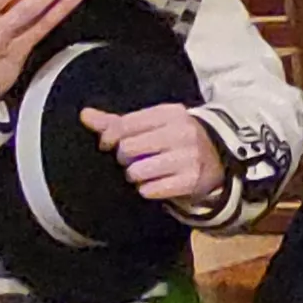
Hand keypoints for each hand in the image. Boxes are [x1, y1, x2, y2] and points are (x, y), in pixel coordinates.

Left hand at [82, 103, 225, 207]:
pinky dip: (148, 189)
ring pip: (136, 171)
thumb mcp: (153, 124)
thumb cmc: (176, 139)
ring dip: (135, 176)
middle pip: (127, 149)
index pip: (125, 125)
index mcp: (170, 113)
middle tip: (132, 160)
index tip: (108, 145)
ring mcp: (188, 157)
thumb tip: (84, 115)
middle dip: (124, 159)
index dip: (109, 138)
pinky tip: (157, 183)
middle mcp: (181, 133)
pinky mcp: (191, 180)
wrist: (219, 158)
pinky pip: (150, 189)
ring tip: (145, 172)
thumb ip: (119, 122)